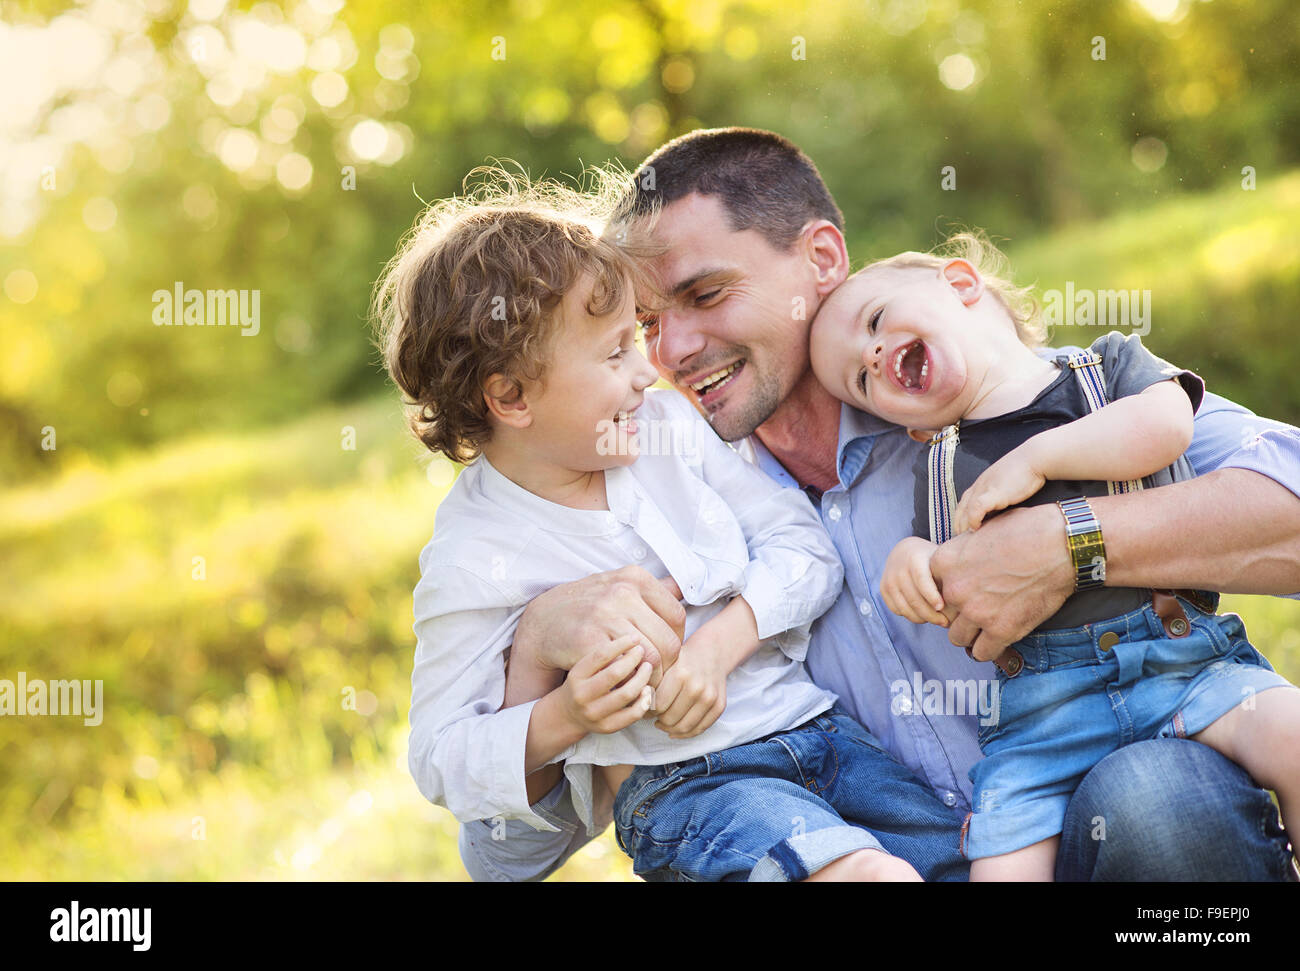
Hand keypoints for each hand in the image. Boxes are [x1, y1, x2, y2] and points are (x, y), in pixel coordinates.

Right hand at [511, 566, 685, 687]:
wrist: (544, 620)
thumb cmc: (588, 605)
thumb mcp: (619, 584)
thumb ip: (653, 589)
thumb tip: (684, 588)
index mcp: (634, 578)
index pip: (676, 617)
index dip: (677, 639)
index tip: (668, 652)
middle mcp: (622, 594)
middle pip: (668, 641)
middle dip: (668, 665)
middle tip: (659, 675)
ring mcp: (604, 617)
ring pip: (651, 659)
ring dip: (651, 678)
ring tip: (646, 682)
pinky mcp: (588, 641)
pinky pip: (624, 670)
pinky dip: (630, 682)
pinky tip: (626, 683)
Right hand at [557, 634, 656, 734]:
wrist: (567, 715)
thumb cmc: (582, 684)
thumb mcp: (583, 668)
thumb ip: (603, 657)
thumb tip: (634, 641)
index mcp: (576, 676)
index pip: (600, 655)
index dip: (621, 644)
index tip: (635, 638)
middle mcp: (582, 695)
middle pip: (614, 673)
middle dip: (633, 660)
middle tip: (642, 652)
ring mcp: (594, 713)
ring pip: (626, 694)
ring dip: (642, 678)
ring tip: (647, 668)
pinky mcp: (606, 727)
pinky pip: (632, 714)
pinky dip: (644, 701)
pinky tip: (647, 690)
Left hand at [651, 634, 731, 739]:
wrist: (712, 653)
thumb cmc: (682, 659)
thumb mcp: (665, 663)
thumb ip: (651, 682)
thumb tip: (635, 706)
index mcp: (680, 674)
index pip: (658, 706)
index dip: (648, 710)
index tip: (645, 706)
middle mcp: (697, 687)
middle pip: (670, 719)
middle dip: (658, 720)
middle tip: (653, 716)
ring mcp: (710, 698)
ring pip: (684, 727)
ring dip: (670, 729)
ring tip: (662, 722)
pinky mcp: (719, 706)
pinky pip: (700, 729)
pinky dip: (685, 733)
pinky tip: (675, 729)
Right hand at [880, 537, 947, 626]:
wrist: (905, 551)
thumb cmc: (931, 559)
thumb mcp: (940, 561)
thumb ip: (949, 576)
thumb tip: (965, 601)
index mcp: (914, 559)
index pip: (922, 581)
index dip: (932, 597)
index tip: (942, 608)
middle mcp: (898, 569)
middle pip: (915, 600)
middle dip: (932, 615)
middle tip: (945, 623)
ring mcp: (888, 580)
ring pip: (906, 609)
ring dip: (923, 618)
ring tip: (937, 620)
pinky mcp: (883, 589)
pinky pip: (897, 610)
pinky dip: (911, 615)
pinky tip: (923, 614)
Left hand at [929, 503, 1074, 661]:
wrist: (1060, 545)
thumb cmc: (1025, 530)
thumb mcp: (980, 531)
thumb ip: (960, 552)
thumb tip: (955, 565)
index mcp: (944, 561)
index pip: (930, 589)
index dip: (947, 591)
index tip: (963, 591)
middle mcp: (955, 589)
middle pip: (944, 614)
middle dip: (959, 613)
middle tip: (980, 607)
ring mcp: (976, 612)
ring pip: (957, 638)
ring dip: (971, 633)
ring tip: (987, 625)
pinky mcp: (1001, 630)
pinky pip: (982, 653)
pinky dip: (989, 648)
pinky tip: (999, 638)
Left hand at [952, 444, 1046, 534]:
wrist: (1035, 458)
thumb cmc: (1026, 471)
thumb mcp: (1007, 484)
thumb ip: (1001, 495)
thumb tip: (1002, 509)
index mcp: (981, 483)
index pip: (964, 502)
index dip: (961, 517)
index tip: (962, 530)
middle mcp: (979, 485)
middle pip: (961, 508)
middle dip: (958, 524)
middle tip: (959, 539)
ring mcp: (985, 488)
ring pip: (965, 509)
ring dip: (963, 525)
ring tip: (965, 539)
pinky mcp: (994, 493)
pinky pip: (976, 508)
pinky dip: (973, 519)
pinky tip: (975, 528)